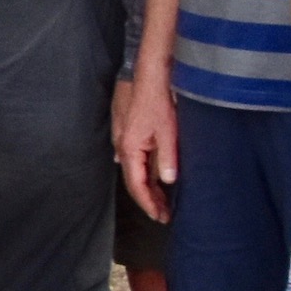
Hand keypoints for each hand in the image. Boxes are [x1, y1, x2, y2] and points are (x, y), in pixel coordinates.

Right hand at [113, 75, 179, 222]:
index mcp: (130, 149)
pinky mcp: (129, 131)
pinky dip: (144, 171)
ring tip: (161, 198)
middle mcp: (122, 146)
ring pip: (134, 169)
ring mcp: (123, 138)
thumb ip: (167, 158)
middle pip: (133, 180)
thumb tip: (168, 181)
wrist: (148, 74)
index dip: (148, 204)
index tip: (160, 216)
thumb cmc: (157, 99)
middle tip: (164, 213)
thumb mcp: (168, 131)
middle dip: (148, 198)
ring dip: (147, 185)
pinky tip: (152, 174)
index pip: (136, 186)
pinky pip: (134, 158)